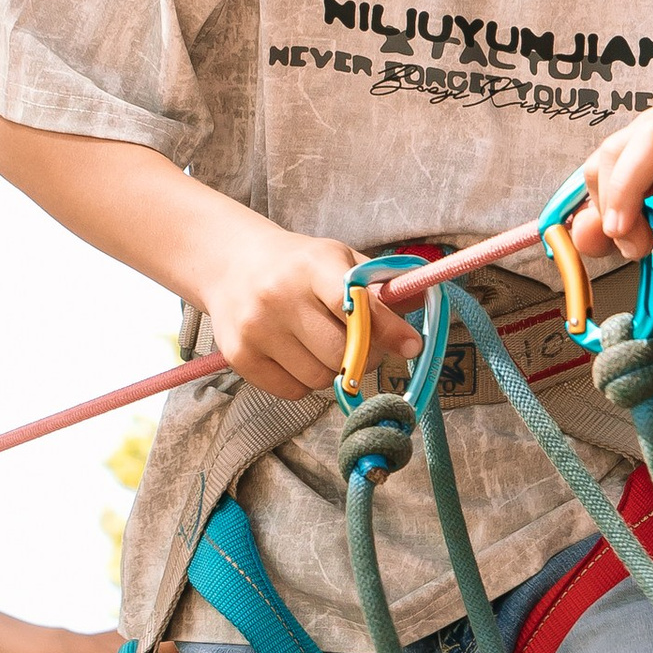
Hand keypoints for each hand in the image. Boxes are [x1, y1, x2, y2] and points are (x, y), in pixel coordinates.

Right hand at [198, 219, 420, 400]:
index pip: (356, 305)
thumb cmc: (297, 267)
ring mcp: (256, 329)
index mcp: (312, 265)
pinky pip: (294, 392)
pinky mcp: (240, 357)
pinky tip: (295, 355)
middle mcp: (279, 295)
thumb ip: (378, 287)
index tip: (412, 346)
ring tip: (320, 346)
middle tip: (361, 348)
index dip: (388, 330)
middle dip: (363, 358)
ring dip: (333, 372)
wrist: (232, 266)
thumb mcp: (338, 260)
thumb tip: (421, 309)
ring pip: (320, 379)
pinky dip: (304, 382)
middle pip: (342, 354)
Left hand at [565, 96, 652, 294]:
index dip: (600, 202)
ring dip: (634, 179)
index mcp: (646, 155)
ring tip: (641, 226)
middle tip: (630, 241)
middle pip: (618, 145)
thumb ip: (618, 236)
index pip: (603, 162)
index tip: (619, 243)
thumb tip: (575, 231)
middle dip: (614, 197)